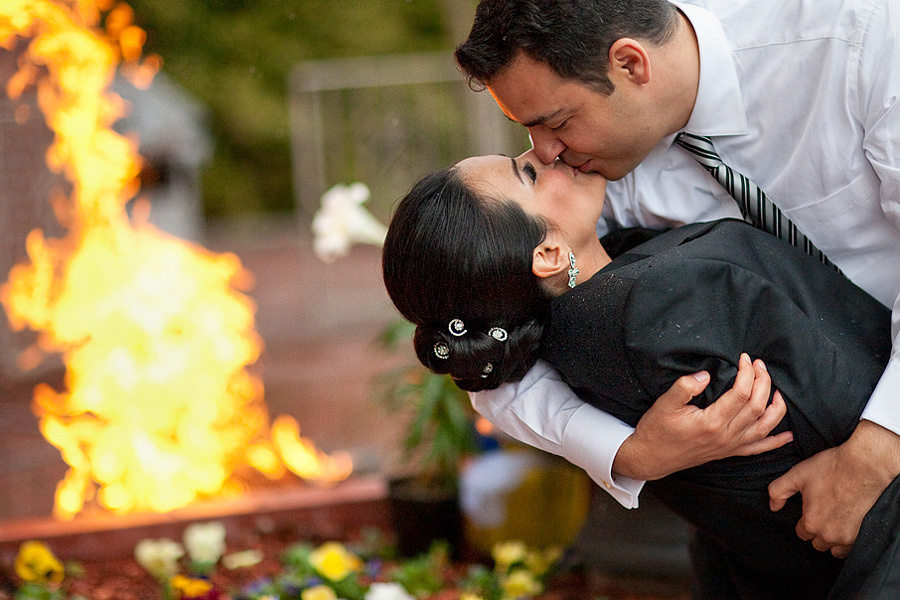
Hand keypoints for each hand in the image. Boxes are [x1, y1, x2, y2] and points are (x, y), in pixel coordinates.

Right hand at [614, 353, 792, 479]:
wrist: (650, 458)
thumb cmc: (656, 430)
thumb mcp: (664, 404)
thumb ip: (684, 387)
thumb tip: (705, 375)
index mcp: (711, 422)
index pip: (740, 393)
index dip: (747, 373)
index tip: (744, 358)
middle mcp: (725, 436)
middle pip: (757, 407)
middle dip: (763, 382)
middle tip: (759, 365)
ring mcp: (729, 446)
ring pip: (764, 427)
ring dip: (775, 408)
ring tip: (777, 391)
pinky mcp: (728, 452)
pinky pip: (758, 448)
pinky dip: (775, 442)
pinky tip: (787, 435)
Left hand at [769, 419, 899, 557]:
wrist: (864, 466)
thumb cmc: (830, 468)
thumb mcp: (796, 475)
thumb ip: (778, 491)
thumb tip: (773, 507)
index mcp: (811, 522)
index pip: (801, 533)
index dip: (804, 521)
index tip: (811, 510)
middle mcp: (828, 534)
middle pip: (817, 542)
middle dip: (817, 531)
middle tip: (823, 513)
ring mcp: (847, 537)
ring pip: (834, 548)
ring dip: (832, 538)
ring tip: (834, 520)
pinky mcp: (863, 535)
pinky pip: (850, 548)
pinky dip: (846, 540)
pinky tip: (847, 524)